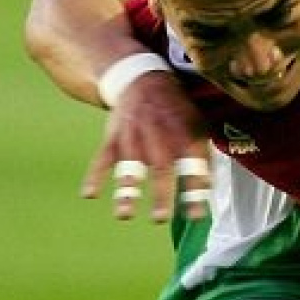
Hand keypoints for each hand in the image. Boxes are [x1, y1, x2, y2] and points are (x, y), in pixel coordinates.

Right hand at [81, 70, 211, 221]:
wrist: (144, 80)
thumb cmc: (178, 112)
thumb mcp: (199, 126)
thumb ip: (204, 157)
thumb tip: (209, 190)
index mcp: (186, 135)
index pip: (194, 166)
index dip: (195, 190)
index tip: (196, 215)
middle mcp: (160, 136)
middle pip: (161, 168)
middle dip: (161, 194)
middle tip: (160, 219)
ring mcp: (134, 137)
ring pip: (130, 167)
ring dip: (127, 192)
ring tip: (124, 215)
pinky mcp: (114, 137)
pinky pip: (102, 158)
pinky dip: (94, 176)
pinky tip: (89, 194)